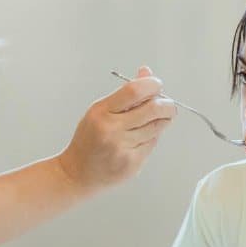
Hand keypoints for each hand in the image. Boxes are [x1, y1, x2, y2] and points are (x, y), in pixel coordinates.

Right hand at [57, 66, 175, 192]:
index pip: (134, 91)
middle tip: (168, 105)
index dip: (152, 84)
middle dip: (167, 105)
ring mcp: (122, 148)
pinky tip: (139, 139)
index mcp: (101, 112)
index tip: (157, 85)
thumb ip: (126, 94)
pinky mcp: (131, 164)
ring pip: (157, 127)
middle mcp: (111, 130)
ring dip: (161, 121)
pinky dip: (151, 138)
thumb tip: (147, 73)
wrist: (77, 173)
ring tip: (152, 121)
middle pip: (153, 109)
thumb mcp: (100, 111)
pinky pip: (152, 144)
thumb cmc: (89, 140)